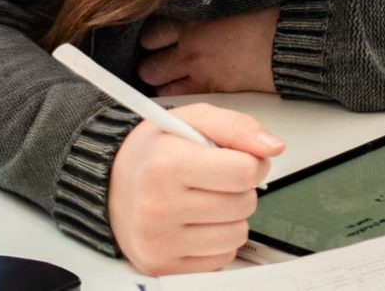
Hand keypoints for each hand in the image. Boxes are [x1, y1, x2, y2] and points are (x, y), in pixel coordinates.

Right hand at [106, 104, 285, 274]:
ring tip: (205, 200)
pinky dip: (217, 241)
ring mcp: (157, 241)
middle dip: (240, 189)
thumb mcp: (195, 119)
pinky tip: (196, 223)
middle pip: (243, 204)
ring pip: (236, 235)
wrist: (111, 181)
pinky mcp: (160, 265)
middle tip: (214, 179)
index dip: (252, 162)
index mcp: (167, 166)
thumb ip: (238, 127)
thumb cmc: (156, 150)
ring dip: (231, 217)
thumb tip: (273, 147)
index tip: (237, 159)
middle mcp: (157, 207)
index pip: (244, 172)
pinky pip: (221, 258)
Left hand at [139, 9, 278, 96]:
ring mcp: (199, 70)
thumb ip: (214, 0)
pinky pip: (181, 96)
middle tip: (163, 57)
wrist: (299, 40)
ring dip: (164, 79)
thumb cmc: (279, 10)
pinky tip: (188, 86)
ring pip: (159, 82)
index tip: (160, 36)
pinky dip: (180, 92)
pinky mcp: (214, 88)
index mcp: (194, 17)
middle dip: (153, 60)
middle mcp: (189, 46)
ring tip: (173, 76)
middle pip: (149, 61)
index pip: (153, 32)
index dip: (154, 36)